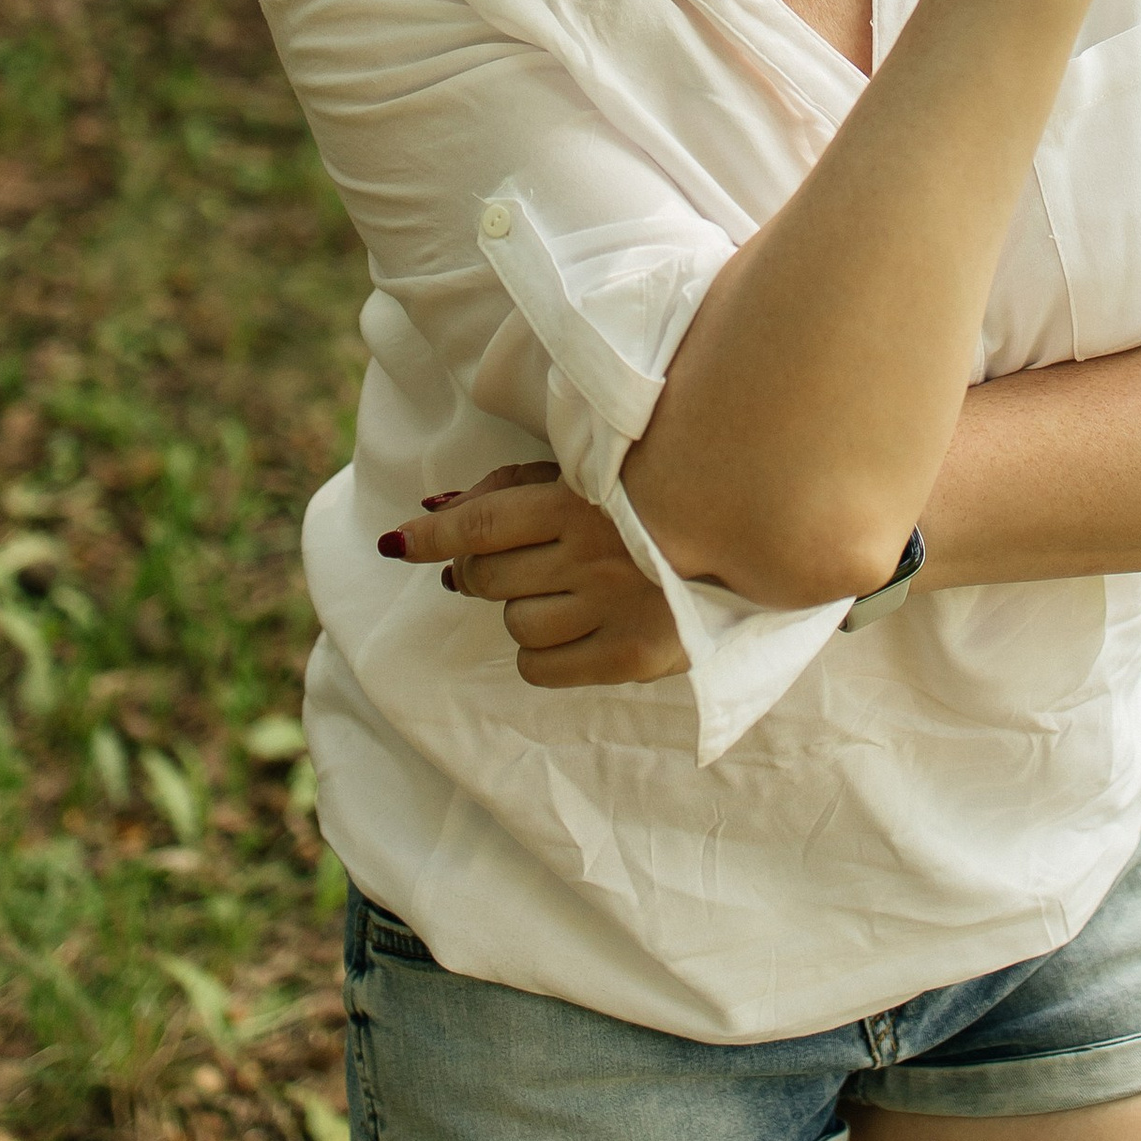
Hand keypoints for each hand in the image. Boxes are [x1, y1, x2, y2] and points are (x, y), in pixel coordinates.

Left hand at [379, 462, 691, 686]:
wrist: (741, 530)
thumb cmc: (647, 497)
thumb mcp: (584, 473)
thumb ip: (508, 485)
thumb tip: (434, 506)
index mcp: (581, 499)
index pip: (481, 523)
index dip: (431, 536)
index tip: (399, 542)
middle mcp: (594, 554)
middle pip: (486, 575)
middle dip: (478, 569)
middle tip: (503, 562)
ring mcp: (613, 607)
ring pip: (513, 622)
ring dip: (517, 607)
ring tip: (555, 591)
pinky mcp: (630, 655)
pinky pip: (540, 667)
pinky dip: (537, 652)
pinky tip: (565, 628)